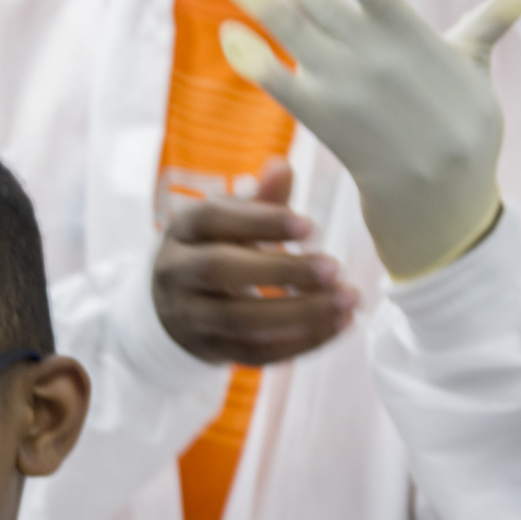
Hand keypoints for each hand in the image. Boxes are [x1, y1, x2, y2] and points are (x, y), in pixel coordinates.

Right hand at [152, 159, 358, 364]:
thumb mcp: (228, 222)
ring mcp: (188, 316)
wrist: (172, 308)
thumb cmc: (213, 251)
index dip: (260, 221)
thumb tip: (281, 166)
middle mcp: (176, 273)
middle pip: (220, 271)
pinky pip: (254, 353)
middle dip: (281, 270)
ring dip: (300, 314)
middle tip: (335, 268)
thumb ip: (259, 200)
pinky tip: (338, 326)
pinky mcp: (209, 350)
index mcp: (183, 231)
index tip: (310, 226)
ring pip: (239, 320)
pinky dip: (300, 343)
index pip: (213, 219)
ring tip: (348, 302)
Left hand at [208, 0, 520, 278]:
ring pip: (288, 25)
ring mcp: (344, 85)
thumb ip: (494, 14)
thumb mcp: (476, 61)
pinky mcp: (321, 120)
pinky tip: (229, 33)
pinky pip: (278, 83)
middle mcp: (372, 51)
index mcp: (409, 29)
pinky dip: (253, 58)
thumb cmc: (460, 120)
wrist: (441, 192)